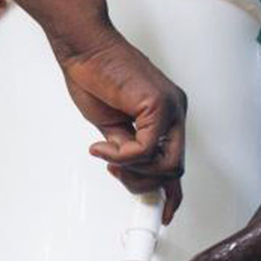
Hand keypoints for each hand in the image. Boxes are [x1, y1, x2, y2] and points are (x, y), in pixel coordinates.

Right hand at [54, 32, 188, 223]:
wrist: (84, 47)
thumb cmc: (93, 76)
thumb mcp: (112, 124)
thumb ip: (126, 146)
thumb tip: (129, 168)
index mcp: (166, 116)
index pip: (176, 162)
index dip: (171, 193)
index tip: (163, 214)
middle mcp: (175, 111)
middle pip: (174, 169)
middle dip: (143, 183)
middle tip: (116, 173)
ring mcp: (171, 107)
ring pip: (165, 164)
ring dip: (132, 170)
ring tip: (109, 157)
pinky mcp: (159, 104)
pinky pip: (147, 149)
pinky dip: (123, 155)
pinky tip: (104, 146)